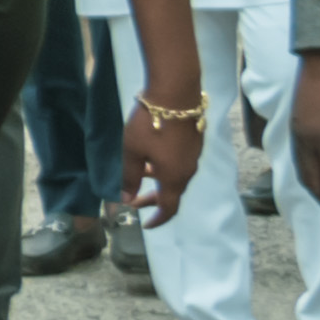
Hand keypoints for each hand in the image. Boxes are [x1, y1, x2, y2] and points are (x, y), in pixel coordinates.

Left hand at [117, 76, 205, 229]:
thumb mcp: (132, 152)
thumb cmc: (150, 125)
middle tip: (135, 203)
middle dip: (153, 200)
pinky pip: (179, 162)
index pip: (169, 208)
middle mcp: (188, 170)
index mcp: (174, 178)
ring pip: (175, 176)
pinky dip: (165, 167)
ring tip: (139, 176)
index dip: (158, 219)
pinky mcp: (194, 141)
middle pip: (173, 192)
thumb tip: (125, 200)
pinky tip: (151, 156)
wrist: (176, 93)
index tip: (146, 225)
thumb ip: (128, 177)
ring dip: (158, 181)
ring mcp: (193, 155)